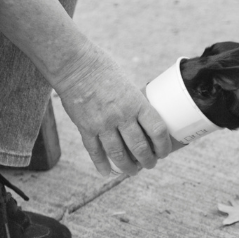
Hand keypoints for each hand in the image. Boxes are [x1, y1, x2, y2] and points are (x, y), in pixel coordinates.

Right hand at [53, 43, 172, 176]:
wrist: (74, 65)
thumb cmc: (104, 69)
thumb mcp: (128, 85)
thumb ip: (135, 105)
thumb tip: (145, 122)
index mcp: (136, 103)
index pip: (157, 131)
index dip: (163, 146)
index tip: (164, 152)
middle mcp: (121, 116)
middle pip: (139, 147)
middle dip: (147, 160)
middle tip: (150, 164)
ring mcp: (102, 124)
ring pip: (118, 154)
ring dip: (127, 167)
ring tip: (132, 171)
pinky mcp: (85, 128)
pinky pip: (95, 151)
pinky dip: (101, 164)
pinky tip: (107, 172)